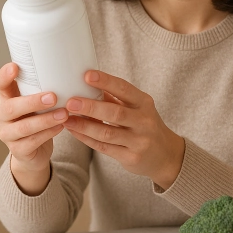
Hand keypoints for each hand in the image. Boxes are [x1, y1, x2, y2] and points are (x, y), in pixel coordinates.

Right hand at [0, 63, 68, 194]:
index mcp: (7, 99)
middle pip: (10, 108)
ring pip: (24, 127)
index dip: (5, 76)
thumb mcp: (37, 103)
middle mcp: (2, 116)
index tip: (15, 66)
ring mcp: (7, 134)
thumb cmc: (37, 119)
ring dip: (45, 120)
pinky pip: (32, 142)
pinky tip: (61, 127)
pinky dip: (48, 133)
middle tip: (53, 97)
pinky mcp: (17, 150)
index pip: (0, 85)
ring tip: (64, 114)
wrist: (34, 151)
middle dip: (32, 102)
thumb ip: (42, 89)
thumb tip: (68, 69)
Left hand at [62, 70, 184, 189]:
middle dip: (90, 107)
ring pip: (107, 133)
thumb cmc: (145, 125)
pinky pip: (104, 147)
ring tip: (66, 118)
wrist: (166, 155)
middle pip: (115, 113)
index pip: (124, 89)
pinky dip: (86, 139)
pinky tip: (74, 131)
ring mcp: (138, 141)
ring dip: (84, 126)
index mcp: (144, 103)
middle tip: (70, 102)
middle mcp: (144, 122)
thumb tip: (88, 82)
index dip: (106, 81)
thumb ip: (116, 98)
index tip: (87, 75)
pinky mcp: (130, 157)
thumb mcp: (138, 108)